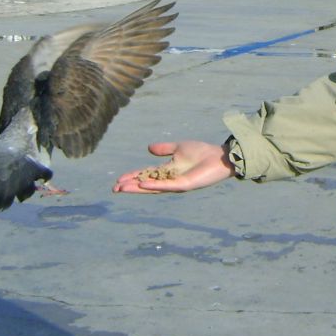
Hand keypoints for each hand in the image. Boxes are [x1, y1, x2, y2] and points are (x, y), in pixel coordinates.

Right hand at [112, 140, 234, 193]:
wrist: (220, 156)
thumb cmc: (202, 152)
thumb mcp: (179, 147)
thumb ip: (165, 149)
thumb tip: (148, 149)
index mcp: (168, 171)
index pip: (146, 175)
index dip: (133, 177)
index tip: (118, 180)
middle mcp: (170, 180)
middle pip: (146, 184)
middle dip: (131, 186)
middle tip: (115, 188)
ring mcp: (177, 184)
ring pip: (153, 188)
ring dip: (137, 188)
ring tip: (122, 188)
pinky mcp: (185, 185)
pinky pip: (167, 186)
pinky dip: (154, 186)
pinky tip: (142, 185)